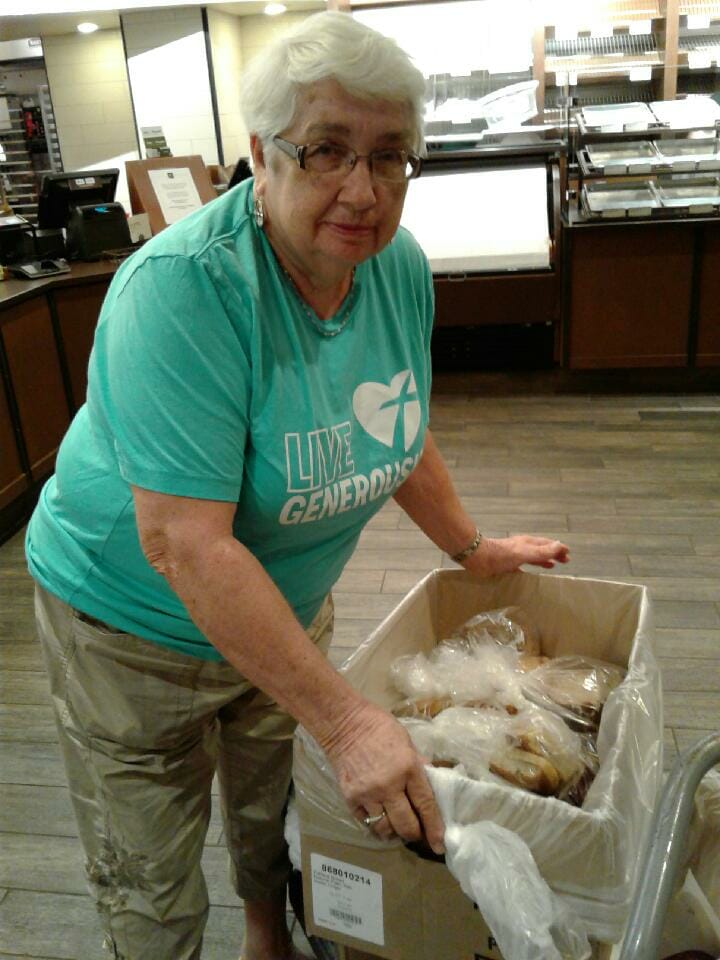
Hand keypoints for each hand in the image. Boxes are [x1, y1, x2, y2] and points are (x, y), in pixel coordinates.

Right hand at [320, 701, 444, 853]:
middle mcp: (389, 785)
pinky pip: (366, 822)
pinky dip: (374, 823)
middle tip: (417, 833)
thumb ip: (418, 765)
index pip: (426, 805)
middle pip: (406, 824)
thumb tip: (431, 784)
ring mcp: (368, 794)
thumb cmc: (379, 727)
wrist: (343, 723)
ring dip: (393, 831)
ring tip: (396, 826)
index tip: (439, 844)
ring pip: (385, 828)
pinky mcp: (350, 798)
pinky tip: (378, 816)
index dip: (434, 828)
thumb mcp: (407, 741)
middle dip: (414, 834)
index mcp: (408, 768)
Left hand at [462, 535, 569, 576]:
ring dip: (543, 560)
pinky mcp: (506, 564)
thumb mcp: (525, 553)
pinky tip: (529, 575)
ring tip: (552, 566)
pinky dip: (529, 569)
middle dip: (553, 554)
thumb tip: (560, 545)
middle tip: (565, 561)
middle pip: (541, 550)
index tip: (568, 555)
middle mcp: (523, 548)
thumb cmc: (503, 554)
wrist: (479, 558)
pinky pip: (522, 567)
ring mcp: (514, 556)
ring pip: (532, 557)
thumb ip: (542, 551)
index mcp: (528, 543)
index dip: (558, 549)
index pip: (548, 544)